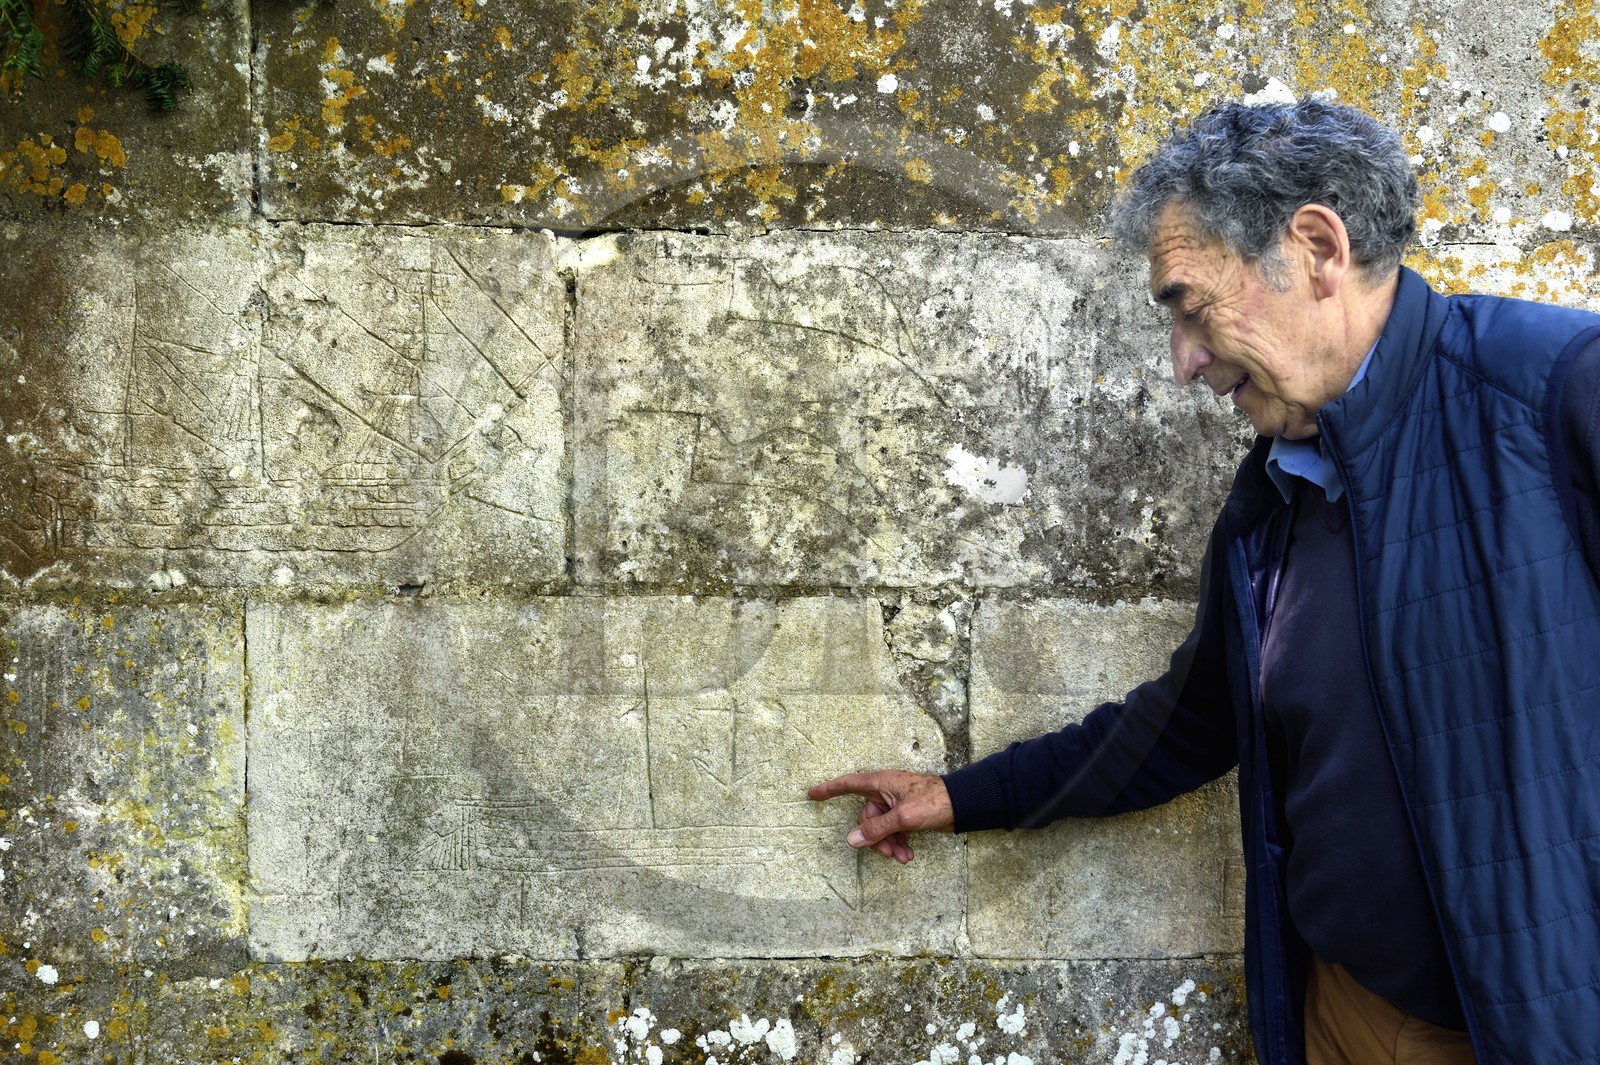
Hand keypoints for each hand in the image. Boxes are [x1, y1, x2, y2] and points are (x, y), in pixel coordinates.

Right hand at [807, 770, 953, 863]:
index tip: (812, 795)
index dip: (829, 789)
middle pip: (867, 818)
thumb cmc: (934, 801)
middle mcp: (886, 792)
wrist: (964, 804)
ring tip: (902, 858)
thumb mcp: (903, 817)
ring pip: (882, 828)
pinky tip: (907, 856)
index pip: (848, 784)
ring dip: (889, 845)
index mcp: (881, 784)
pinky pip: (894, 831)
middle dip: (875, 839)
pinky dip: (898, 844)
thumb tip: (852, 840)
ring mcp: (897, 804)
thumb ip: (877, 829)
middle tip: (887, 854)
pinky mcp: (908, 815)